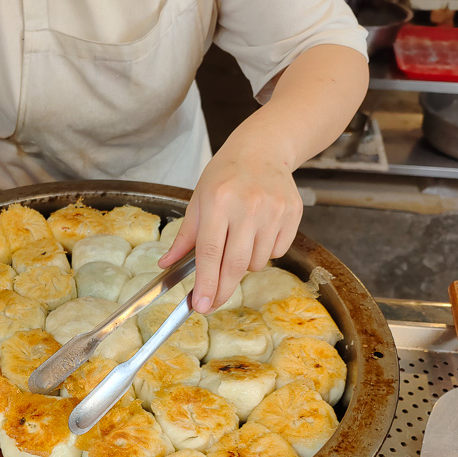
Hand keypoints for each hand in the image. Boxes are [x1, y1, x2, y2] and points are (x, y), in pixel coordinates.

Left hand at [159, 146, 302, 313]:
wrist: (262, 150)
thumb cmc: (225, 177)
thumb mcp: (198, 201)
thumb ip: (184, 237)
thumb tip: (165, 265)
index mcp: (218, 201)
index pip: (210, 252)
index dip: (205, 283)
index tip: (200, 305)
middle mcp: (247, 206)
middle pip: (235, 265)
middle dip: (222, 290)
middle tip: (211, 304)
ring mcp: (273, 210)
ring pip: (256, 262)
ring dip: (244, 265)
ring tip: (238, 242)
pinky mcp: (292, 213)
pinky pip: (277, 252)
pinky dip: (264, 252)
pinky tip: (258, 233)